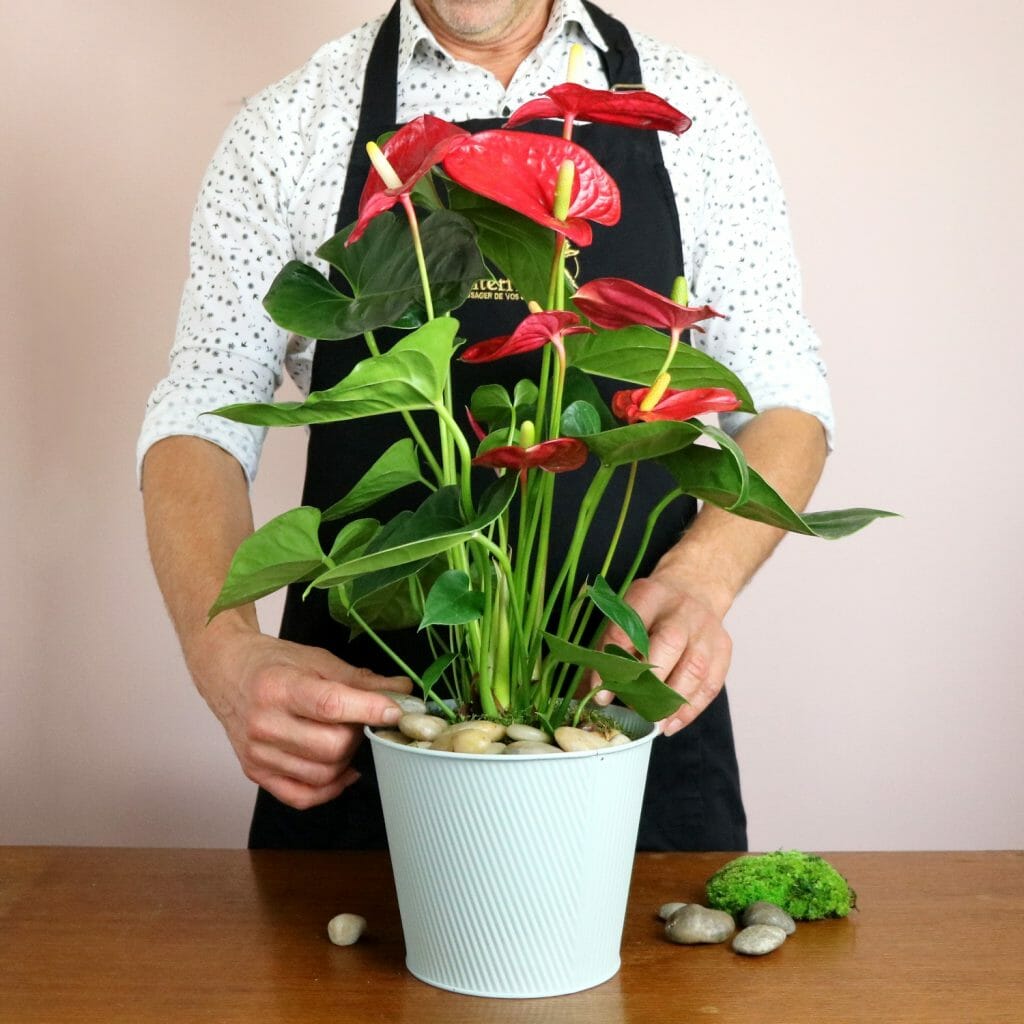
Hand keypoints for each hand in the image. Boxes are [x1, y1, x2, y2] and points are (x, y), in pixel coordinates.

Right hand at [190, 623, 410, 809]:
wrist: (228, 672)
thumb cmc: (274, 663)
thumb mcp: (318, 660)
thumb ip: (361, 680)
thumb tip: (403, 692)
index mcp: (279, 687)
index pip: (331, 706)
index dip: (370, 710)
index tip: (397, 710)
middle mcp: (264, 724)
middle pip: (332, 747)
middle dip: (358, 734)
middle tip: (361, 719)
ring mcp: (257, 753)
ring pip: (323, 773)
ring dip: (347, 759)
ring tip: (345, 736)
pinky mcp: (255, 773)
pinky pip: (302, 796)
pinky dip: (330, 788)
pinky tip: (341, 769)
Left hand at [593, 569, 731, 734]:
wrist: (694, 592)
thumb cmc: (651, 613)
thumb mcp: (626, 615)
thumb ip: (610, 648)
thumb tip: (594, 694)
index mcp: (649, 596)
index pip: (628, 629)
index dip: (613, 664)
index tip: (601, 693)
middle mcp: (681, 610)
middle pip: (668, 643)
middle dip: (649, 681)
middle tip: (632, 707)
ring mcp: (706, 629)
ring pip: (694, 667)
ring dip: (672, 702)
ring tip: (654, 723)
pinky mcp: (722, 649)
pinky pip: (710, 684)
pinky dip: (690, 709)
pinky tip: (672, 724)